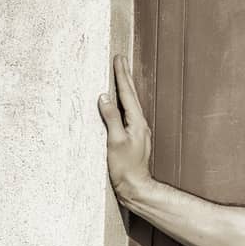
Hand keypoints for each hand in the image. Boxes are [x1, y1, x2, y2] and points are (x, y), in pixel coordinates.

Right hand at [97, 54, 152, 202]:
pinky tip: (120, 102)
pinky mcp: (133, 138)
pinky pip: (128, 113)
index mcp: (137, 122)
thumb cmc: (125, 168)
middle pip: (131, 95)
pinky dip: (123, 102)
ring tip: (121, 75)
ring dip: (125, 88)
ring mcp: (138, 131)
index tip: (119, 59)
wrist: (135, 187)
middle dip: (125, 76)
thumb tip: (104, 97)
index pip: (127, 94)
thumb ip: (110, 118)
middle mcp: (140, 124)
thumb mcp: (115, 141)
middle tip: (121, 59)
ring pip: (130, 103)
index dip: (121, 75)